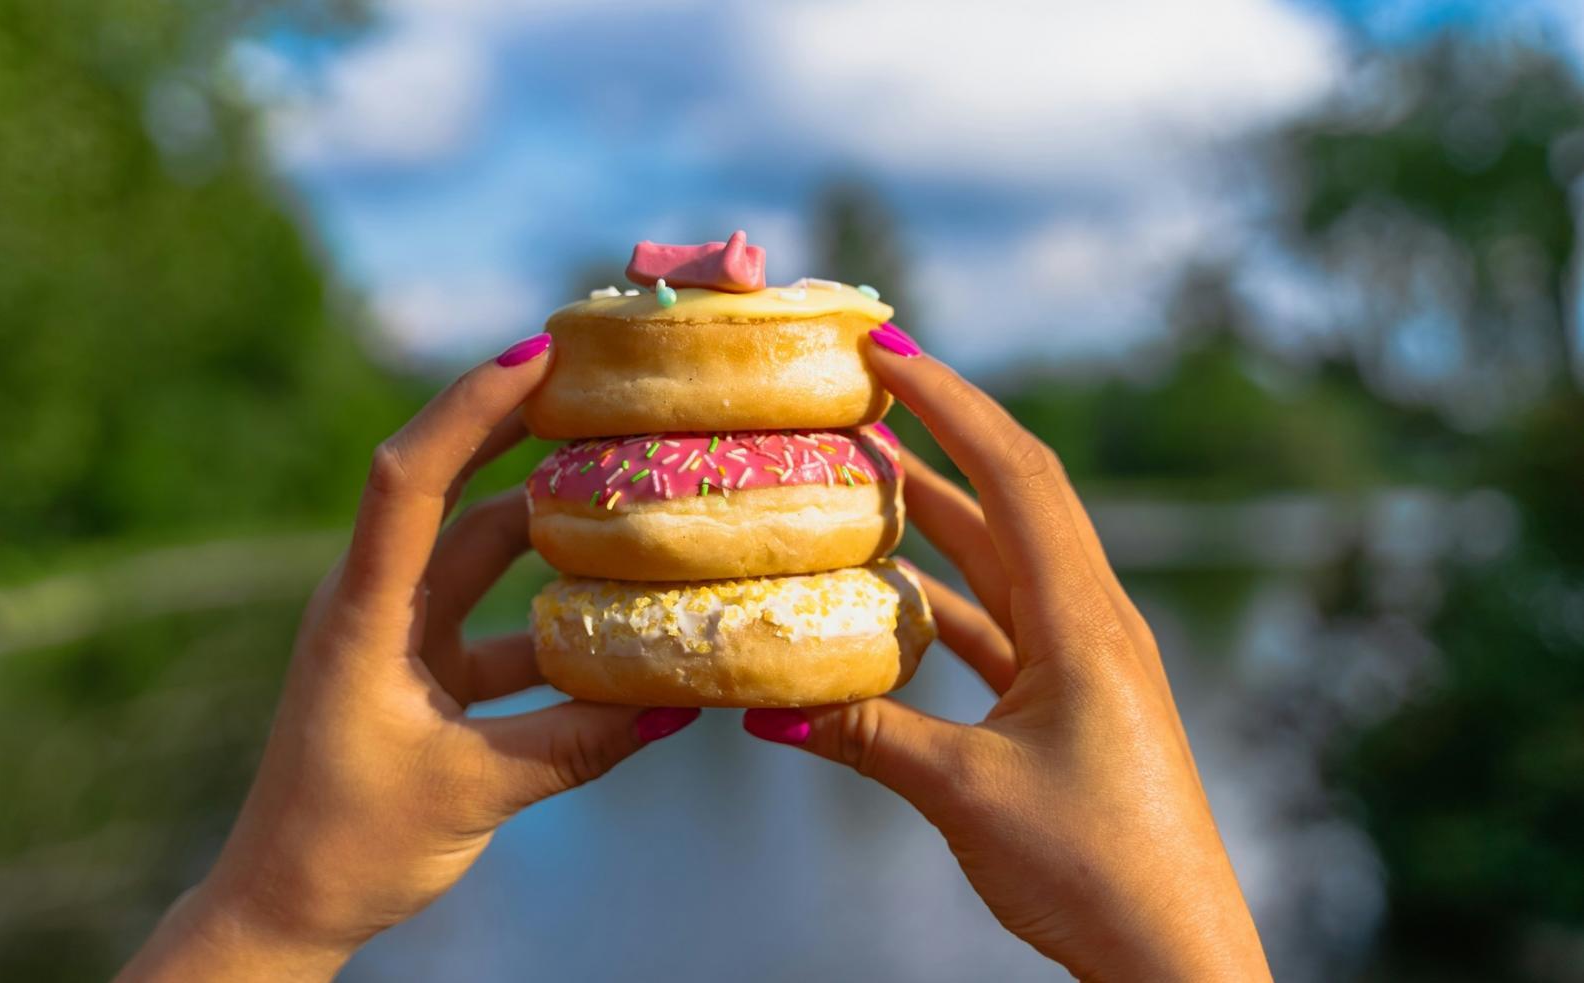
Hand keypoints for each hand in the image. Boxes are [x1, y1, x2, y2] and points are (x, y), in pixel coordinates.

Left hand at [118, 335, 699, 981]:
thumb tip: (679, 703)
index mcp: (363, 612)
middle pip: (450, 490)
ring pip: (482, 557)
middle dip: (519, 431)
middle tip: (597, 384)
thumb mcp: (473, 792)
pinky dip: (551, 616)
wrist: (281, 907)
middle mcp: (376, 603)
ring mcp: (397, 635)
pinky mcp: (419, 673)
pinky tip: (615, 622)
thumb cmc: (348, 846)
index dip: (472, 407)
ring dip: (548, 529)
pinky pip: (495, 622)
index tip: (540, 355)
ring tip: (626, 489)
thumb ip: (578, 744)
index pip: (411, 478)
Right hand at [743, 324, 1271, 980]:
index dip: (952, 402)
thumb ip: (864, 736)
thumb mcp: (964, 794)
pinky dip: (942, 598)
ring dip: (936, 515)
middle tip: (867, 389)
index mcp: (1084, 620)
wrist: (1173, 957)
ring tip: (865, 473)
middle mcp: (1092, 621)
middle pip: (1012, 495)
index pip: (1015, 474)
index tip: (888, 349)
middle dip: (941, 434)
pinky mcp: (1070, 700)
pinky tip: (887, 596)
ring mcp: (1085, 659)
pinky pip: (999, 622)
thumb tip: (763, 705)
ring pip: (1001, 558)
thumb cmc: (1094, 871)